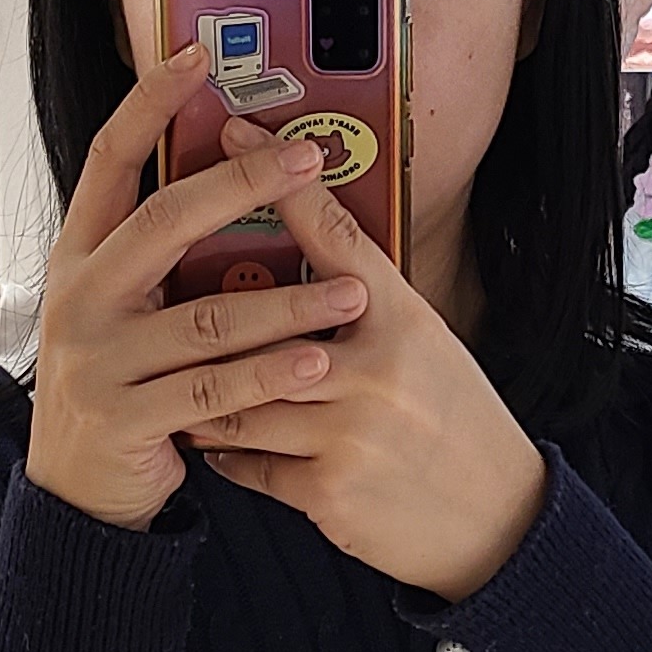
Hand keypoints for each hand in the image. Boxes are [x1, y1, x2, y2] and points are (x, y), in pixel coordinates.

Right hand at [26, 49, 373, 531]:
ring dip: (286, 303)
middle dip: (242, 184)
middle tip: (310, 158)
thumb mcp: (126, 308)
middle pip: (162, 222)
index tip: (195, 57)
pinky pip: (210, 389)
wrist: (78, 489)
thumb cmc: (122, 384)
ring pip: (203, 317)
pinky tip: (316, 362)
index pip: (109, 161)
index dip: (148, 105)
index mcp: (81, 256)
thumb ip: (164, 256)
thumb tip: (241, 180)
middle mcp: (80, 297)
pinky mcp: (124, 416)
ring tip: (352, 293)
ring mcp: (97, 359)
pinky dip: (268, 374)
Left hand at [174, 127, 547, 598]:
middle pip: (259, 322)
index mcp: (403, 320)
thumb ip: (368, 300)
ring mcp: (348, 432)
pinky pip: (245, 462)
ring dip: (202, 390)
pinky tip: (212, 440)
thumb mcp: (426, 343)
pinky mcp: (326, 491)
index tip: (233, 132)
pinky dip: (224, 451)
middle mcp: (375, 368)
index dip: (278, 178)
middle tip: (155, 292)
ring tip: (171, 376)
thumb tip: (306, 250)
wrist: (496, 519)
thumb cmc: (454, 420)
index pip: (334, 231)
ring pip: (237, 396)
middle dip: (207, 312)